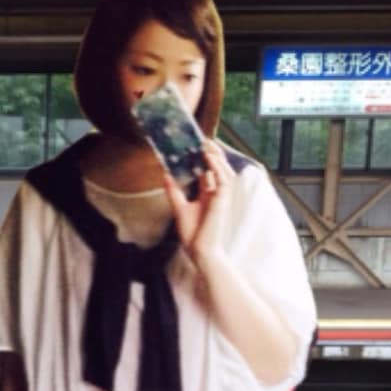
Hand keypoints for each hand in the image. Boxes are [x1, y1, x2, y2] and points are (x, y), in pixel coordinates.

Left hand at [163, 139, 234, 264]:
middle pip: (218, 168)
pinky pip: (224, 179)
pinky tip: (209, 158)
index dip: (203, 158)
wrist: (198, 250)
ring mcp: (222, 196)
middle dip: (212, 153)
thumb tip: (165, 175)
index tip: (194, 146)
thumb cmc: (192, 233)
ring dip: (216, 156)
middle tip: (203, 140)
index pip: (208, 171)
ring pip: (223, 170)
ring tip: (206, 144)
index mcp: (208, 194)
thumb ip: (174, 191)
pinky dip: (217, 167)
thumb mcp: (179, 207)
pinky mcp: (223, 200)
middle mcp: (217, 193)